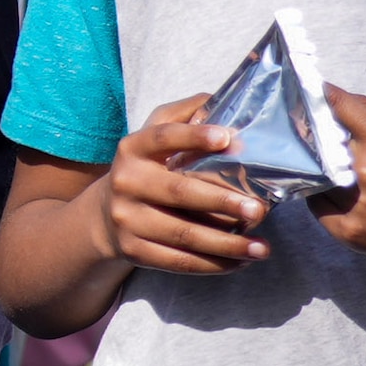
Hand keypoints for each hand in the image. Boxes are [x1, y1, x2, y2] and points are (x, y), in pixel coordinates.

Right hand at [103, 91, 268, 274]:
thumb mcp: (154, 135)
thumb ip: (186, 114)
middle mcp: (126, 181)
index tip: (228, 138)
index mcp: (133, 148)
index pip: (164, 137)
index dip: (194, 136)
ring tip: (262, 248)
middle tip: (259, 209)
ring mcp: (128, 219)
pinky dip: (214, 265)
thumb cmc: (146, 169)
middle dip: (222, 202)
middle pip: (179, 192)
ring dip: (227, 244)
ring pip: (184, 235)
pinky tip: (241, 262)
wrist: (104, 216)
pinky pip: (179, 261)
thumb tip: (225, 101)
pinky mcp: (135, 251)